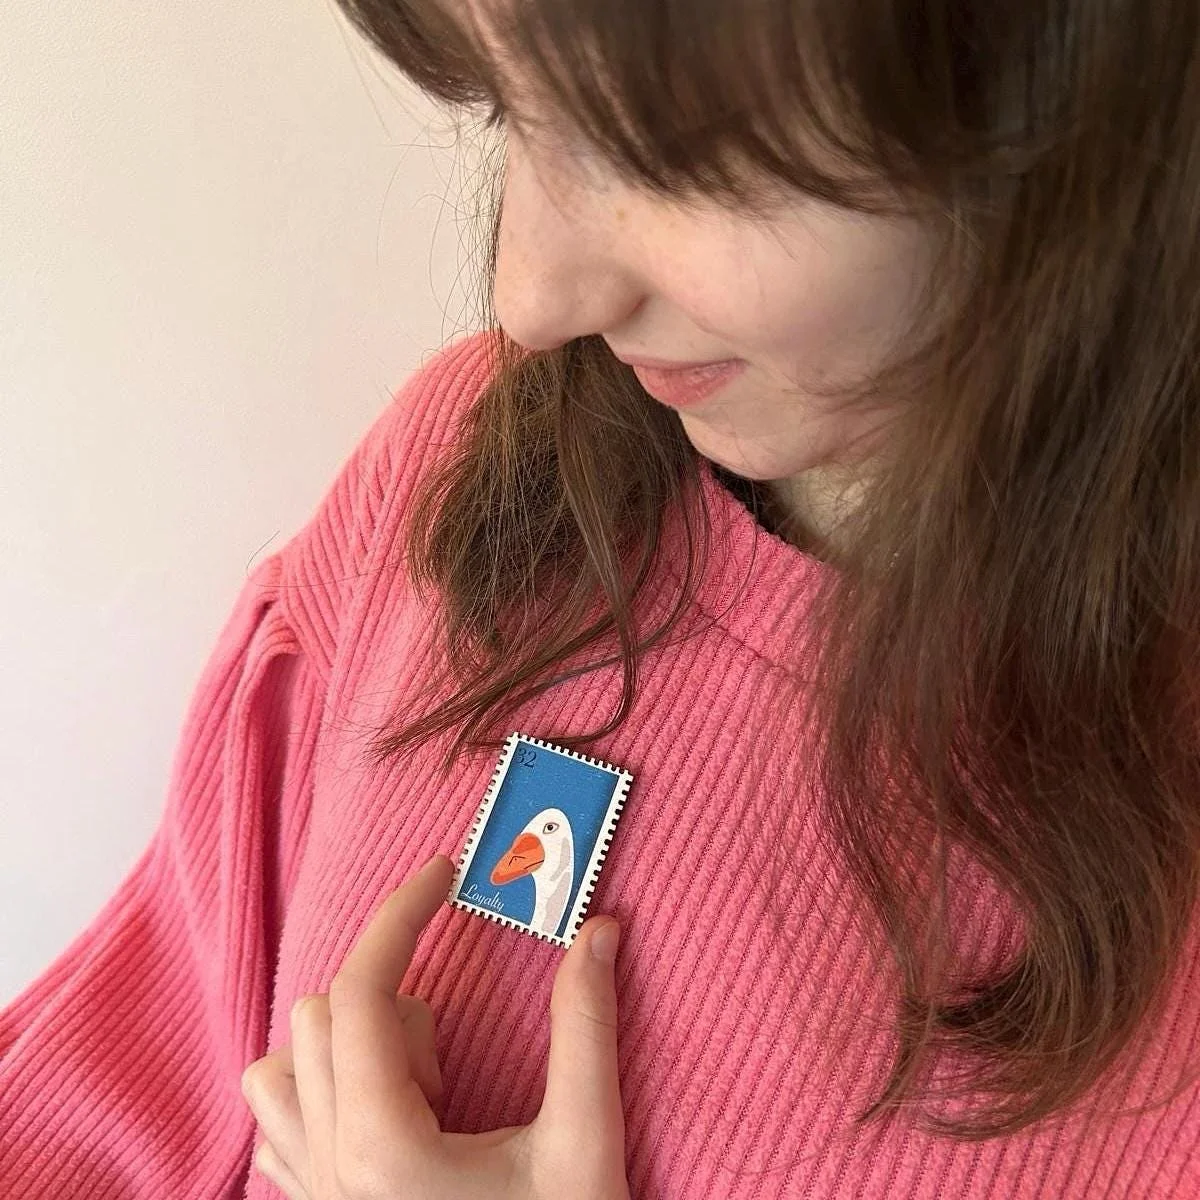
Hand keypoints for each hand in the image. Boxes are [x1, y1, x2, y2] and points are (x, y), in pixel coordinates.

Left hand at [240, 854, 630, 1199]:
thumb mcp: (583, 1147)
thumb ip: (588, 1027)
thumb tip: (601, 928)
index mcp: (382, 1145)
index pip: (364, 989)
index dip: (402, 913)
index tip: (446, 871)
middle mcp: (325, 1167)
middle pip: (323, 1014)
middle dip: (400, 1003)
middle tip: (460, 1065)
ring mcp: (310, 1194)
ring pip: (285, 1061)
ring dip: (355, 1043)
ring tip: (424, 1092)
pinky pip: (278, 1114)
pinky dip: (322, 1081)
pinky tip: (386, 1109)